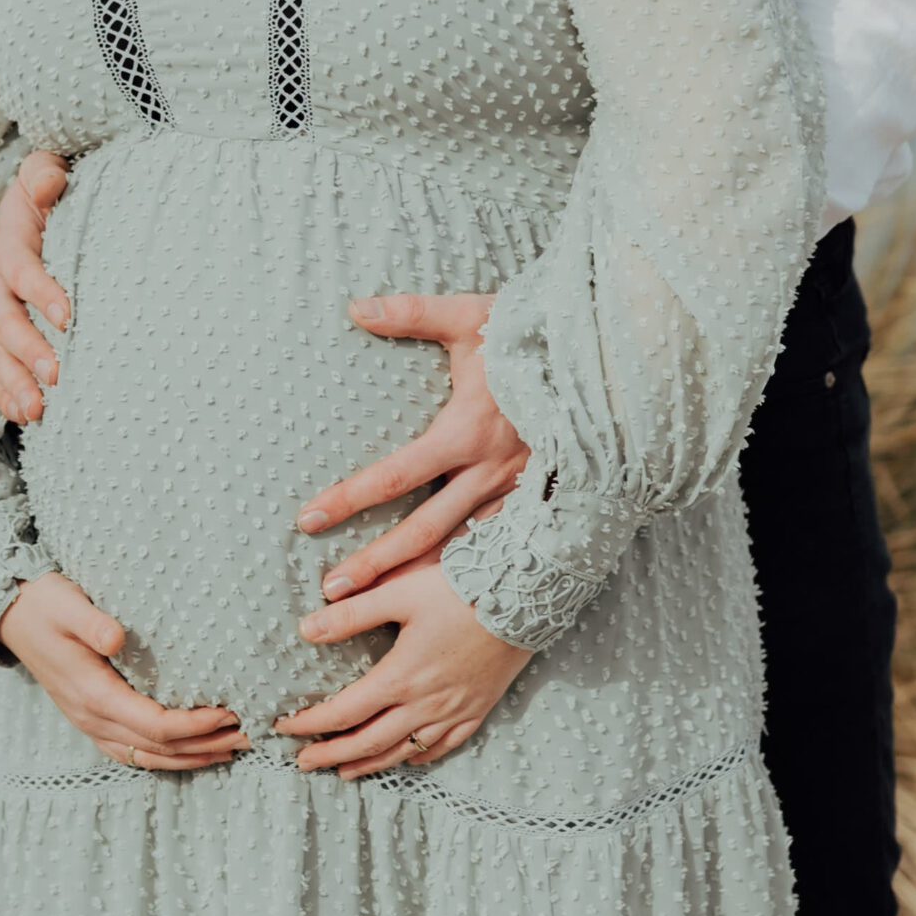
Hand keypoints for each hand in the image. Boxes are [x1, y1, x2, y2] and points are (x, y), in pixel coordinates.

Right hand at [0, 152, 71, 425]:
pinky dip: (6, 393)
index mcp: (6, 244)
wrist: (30, 208)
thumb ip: (45, 175)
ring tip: (39, 410)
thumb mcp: (44, 171)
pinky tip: (26, 417)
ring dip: (15, 381)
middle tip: (57, 375)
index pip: (21, 270)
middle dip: (27, 348)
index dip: (42, 291)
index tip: (69, 316)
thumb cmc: (47, 192)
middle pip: (2, 319)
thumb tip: (50, 186)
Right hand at [0, 574, 246, 770]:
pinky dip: (165, 758)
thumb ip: (92, 622)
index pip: (153, 724)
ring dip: (190, 757)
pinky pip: (132, 752)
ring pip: (146, 757)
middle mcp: (91, 717)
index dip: (193, 725)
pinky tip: (191, 753)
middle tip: (248, 735)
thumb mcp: (65, 603)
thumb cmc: (45, 602)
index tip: (228, 712)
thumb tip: (118, 639)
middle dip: (204, 744)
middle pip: (157, 748)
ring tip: (232, 750)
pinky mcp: (90, 718)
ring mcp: (88, 723)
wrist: (11, 613)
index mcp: (91, 693)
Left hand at [275, 557, 531, 777]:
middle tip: (302, 763)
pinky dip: (417, 759)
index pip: (343, 712)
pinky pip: (443, 748)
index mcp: (400, 676)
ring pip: (403, 752)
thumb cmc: (461, 588)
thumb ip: (352, 613)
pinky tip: (405, 760)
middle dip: (331, 755)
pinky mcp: (477, 710)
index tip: (283, 728)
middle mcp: (425, 704)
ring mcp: (454, 712)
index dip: (310, 724)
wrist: (526, 598)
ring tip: (343, 771)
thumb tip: (305, 629)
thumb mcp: (400, 592)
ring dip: (368, 764)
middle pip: (368, 742)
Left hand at [297, 293, 528, 601]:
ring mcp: (518, 491)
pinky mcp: (540, 499)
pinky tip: (450, 597)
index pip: (393, 476)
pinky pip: (500, 544)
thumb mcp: (469, 316)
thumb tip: (356, 307)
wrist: (607, 359)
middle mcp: (489, 472)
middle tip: (330, 590)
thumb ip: (412, 313)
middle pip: (421, 530)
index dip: (348, 499)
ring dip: (420, 579)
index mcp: (466, 433)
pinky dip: (473, 571)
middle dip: (375, 562)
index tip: (309, 519)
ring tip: (379, 608)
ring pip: (462, 548)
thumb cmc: (533, 334)